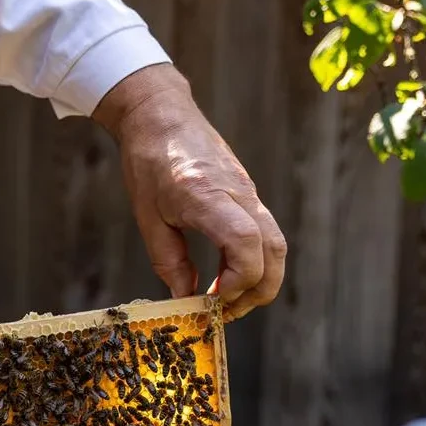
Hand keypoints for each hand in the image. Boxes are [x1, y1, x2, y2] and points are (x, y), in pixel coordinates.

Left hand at [93, 65, 285, 321]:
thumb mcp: (149, 219)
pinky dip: (254, 261)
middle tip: (226, 311)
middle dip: (257, 291)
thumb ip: (170, 263)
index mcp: (207, 197)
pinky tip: (228, 274)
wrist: (162, 114)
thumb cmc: (149, 162)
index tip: (213, 298)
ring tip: (228, 298)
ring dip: (259, 279)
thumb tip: (187, 299)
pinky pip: (265, 234)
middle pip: (274, 252)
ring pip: (276, 245)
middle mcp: (238, 194)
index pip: (247, 246)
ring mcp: (249, 192)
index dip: (237, 282)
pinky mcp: (250, 194)